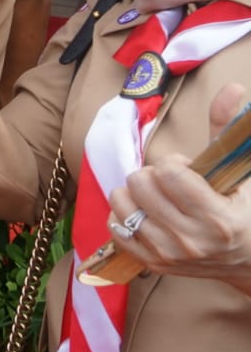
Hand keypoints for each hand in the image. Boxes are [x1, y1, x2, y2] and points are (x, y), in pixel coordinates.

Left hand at [107, 83, 250, 290]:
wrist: (247, 262)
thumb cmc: (242, 210)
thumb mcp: (239, 172)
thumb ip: (227, 128)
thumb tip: (233, 87)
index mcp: (217, 218)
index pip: (168, 171)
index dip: (174, 163)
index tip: (188, 171)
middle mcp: (190, 240)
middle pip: (140, 183)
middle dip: (153, 175)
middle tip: (172, 185)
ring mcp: (168, 254)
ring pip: (121, 202)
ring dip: (135, 193)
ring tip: (158, 198)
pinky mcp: (150, 263)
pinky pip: (115, 227)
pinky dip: (124, 213)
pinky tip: (145, 212)